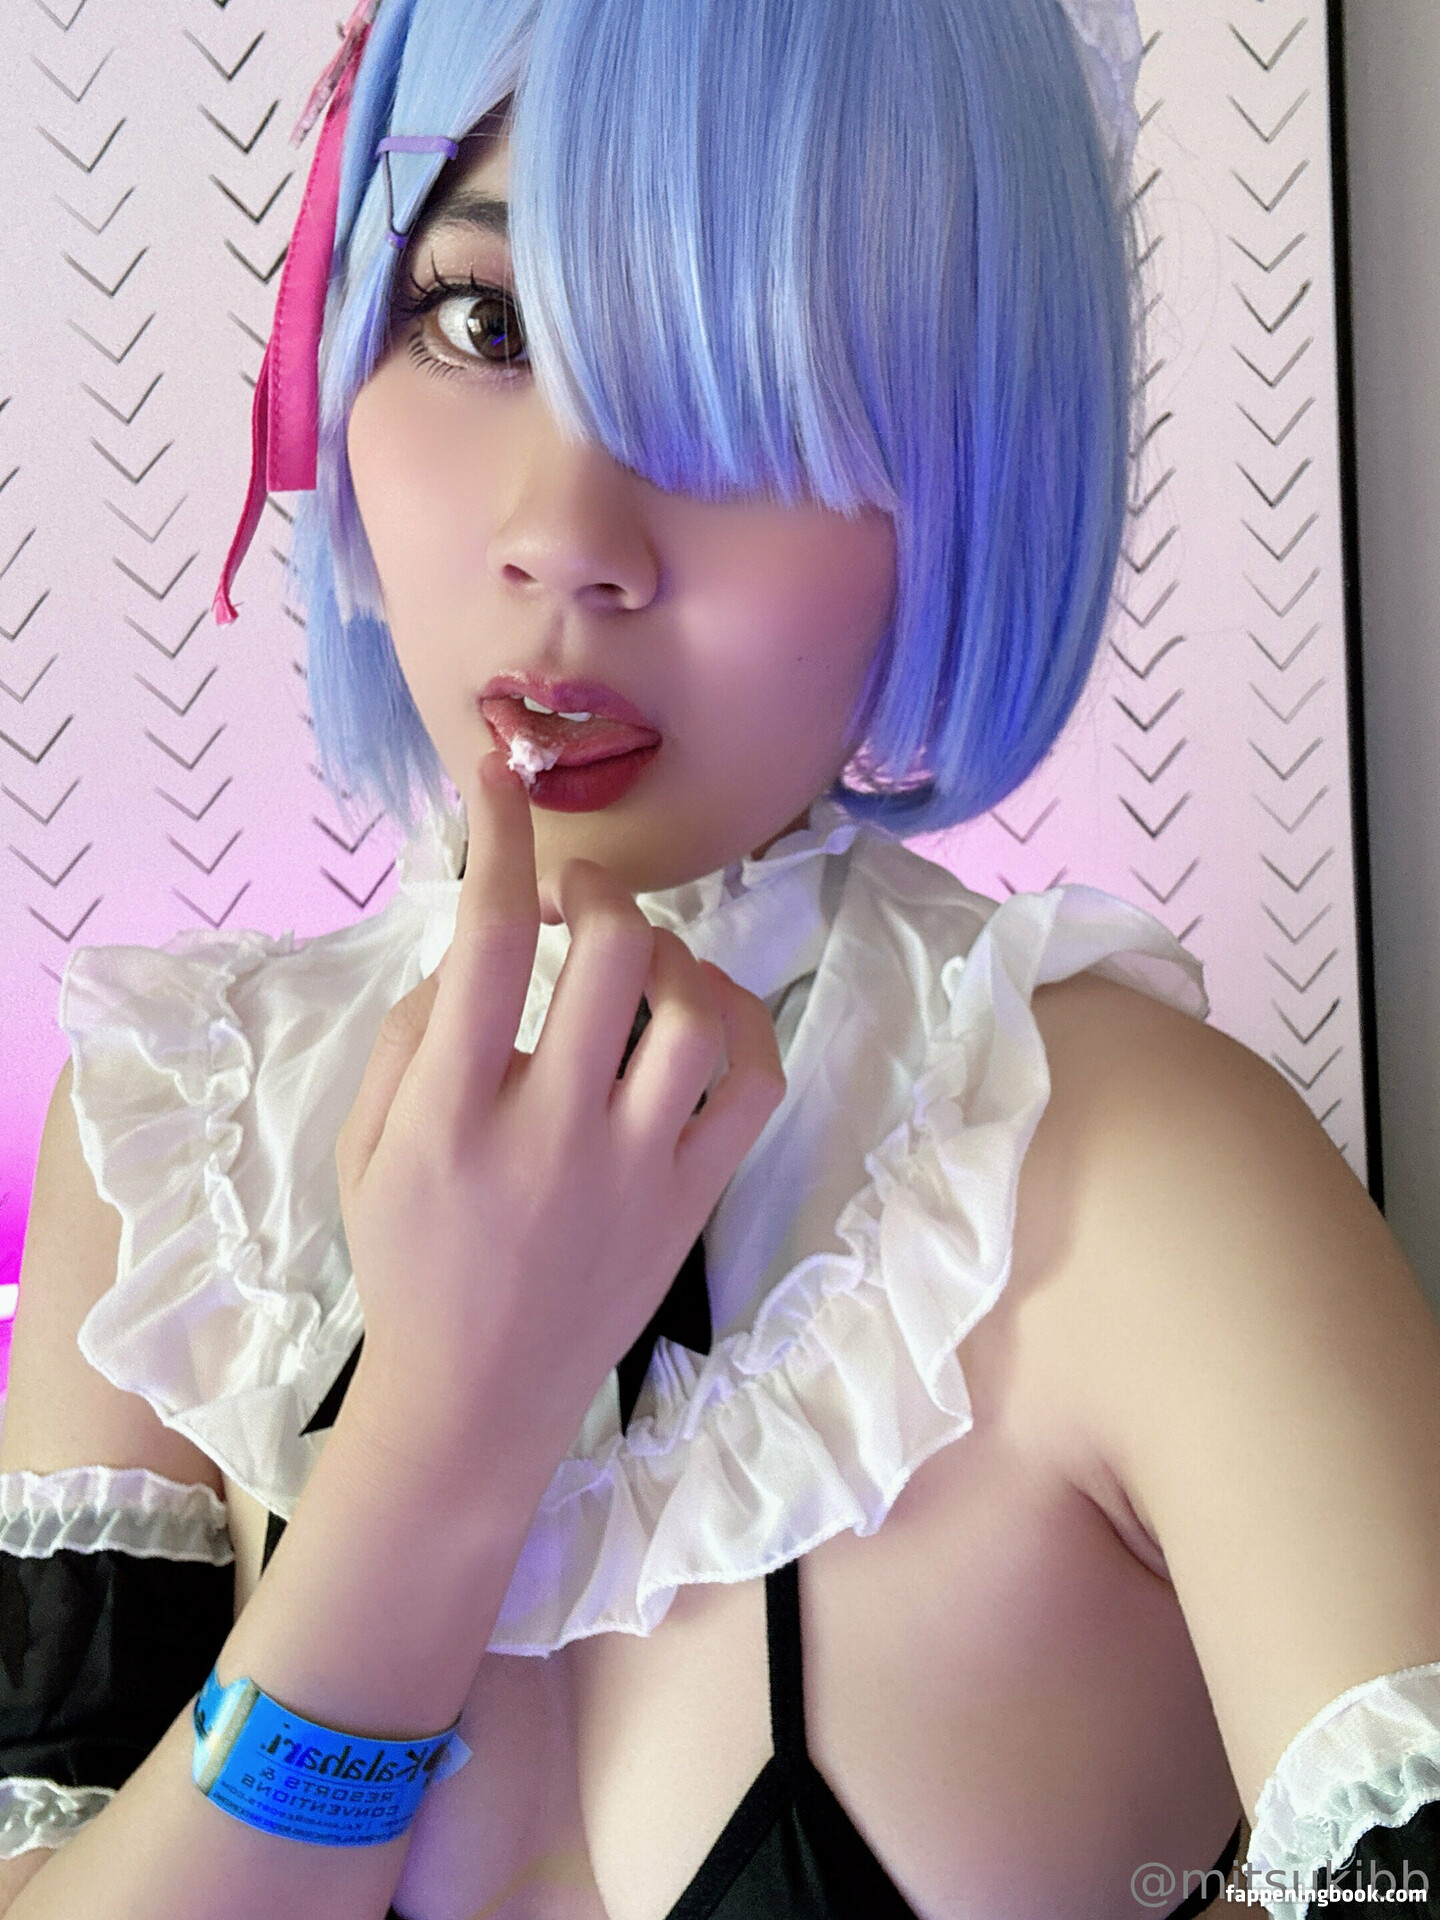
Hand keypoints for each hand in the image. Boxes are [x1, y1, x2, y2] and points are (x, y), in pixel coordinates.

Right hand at [331, 753, 785, 1498]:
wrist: (479, 1400)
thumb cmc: (410, 1263)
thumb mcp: (362, 1148)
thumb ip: (407, 1036)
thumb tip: (473, 945)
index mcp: (450, 1115)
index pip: (483, 943)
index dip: (498, 840)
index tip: (501, 780)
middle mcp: (552, 1132)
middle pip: (610, 957)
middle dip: (596, 892)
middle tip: (574, 896)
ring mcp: (638, 1170)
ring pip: (695, 1016)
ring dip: (669, 954)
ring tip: (638, 958)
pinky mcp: (695, 1202)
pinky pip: (755, 1087)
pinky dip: (743, 1026)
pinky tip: (703, 1012)